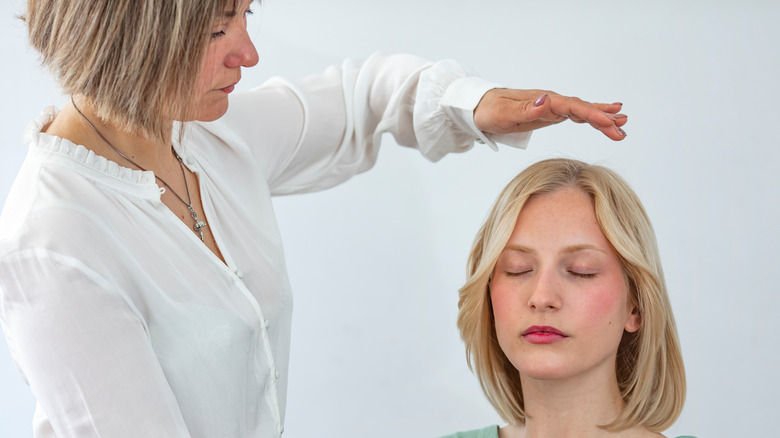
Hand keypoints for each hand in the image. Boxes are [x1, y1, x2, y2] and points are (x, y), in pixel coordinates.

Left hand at [473, 89, 627, 140]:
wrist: (477, 108)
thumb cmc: (488, 111)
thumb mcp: (504, 113)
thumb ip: (526, 109)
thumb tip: (546, 100)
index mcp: (542, 100)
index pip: (572, 107)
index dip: (591, 114)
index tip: (608, 122)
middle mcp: (550, 101)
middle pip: (582, 108)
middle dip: (603, 118)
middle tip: (623, 128)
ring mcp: (551, 107)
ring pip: (581, 111)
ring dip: (602, 118)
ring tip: (623, 125)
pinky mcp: (549, 114)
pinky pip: (574, 115)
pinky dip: (590, 118)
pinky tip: (603, 121)